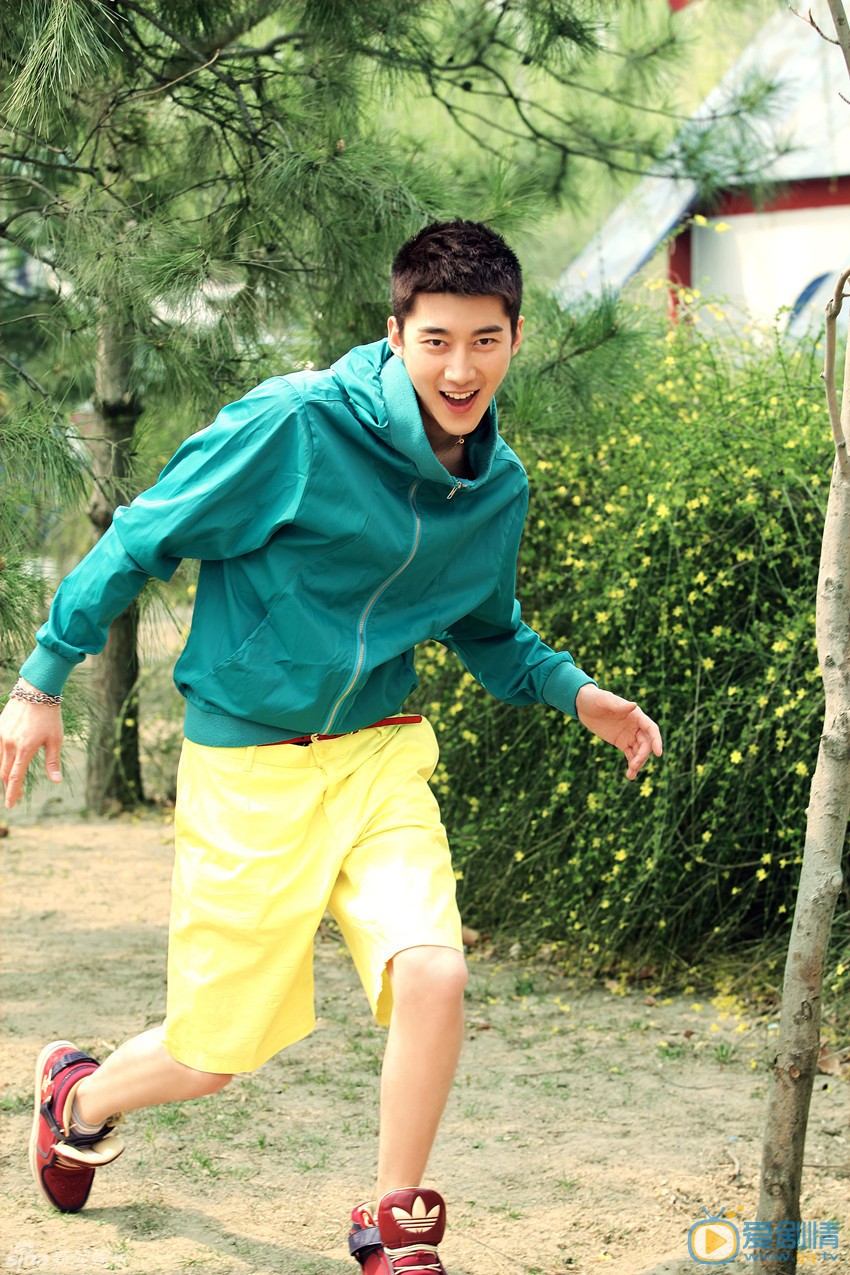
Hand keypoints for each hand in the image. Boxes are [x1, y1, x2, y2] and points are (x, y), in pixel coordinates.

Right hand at [0, 682, 63, 808]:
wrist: (36, 690)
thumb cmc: (50, 716)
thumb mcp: (56, 739)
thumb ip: (52, 762)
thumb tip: (56, 781)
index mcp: (24, 748)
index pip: (15, 777)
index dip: (12, 792)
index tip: (12, 805)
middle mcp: (9, 743)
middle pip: (4, 772)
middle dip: (8, 786)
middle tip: (15, 797)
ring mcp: (1, 734)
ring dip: (3, 773)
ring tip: (11, 781)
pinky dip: (0, 758)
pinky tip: (6, 762)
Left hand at [575, 684, 661, 780]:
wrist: (583, 705)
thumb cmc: (595, 698)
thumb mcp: (604, 700)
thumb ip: (619, 704)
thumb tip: (634, 705)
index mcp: (636, 715)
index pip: (651, 729)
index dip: (656, 740)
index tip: (658, 753)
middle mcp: (636, 726)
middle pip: (646, 743)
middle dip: (642, 756)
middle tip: (633, 766)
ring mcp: (629, 735)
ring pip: (639, 752)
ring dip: (638, 763)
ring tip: (630, 775)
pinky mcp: (621, 743)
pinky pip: (630, 755)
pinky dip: (631, 765)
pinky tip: (629, 775)